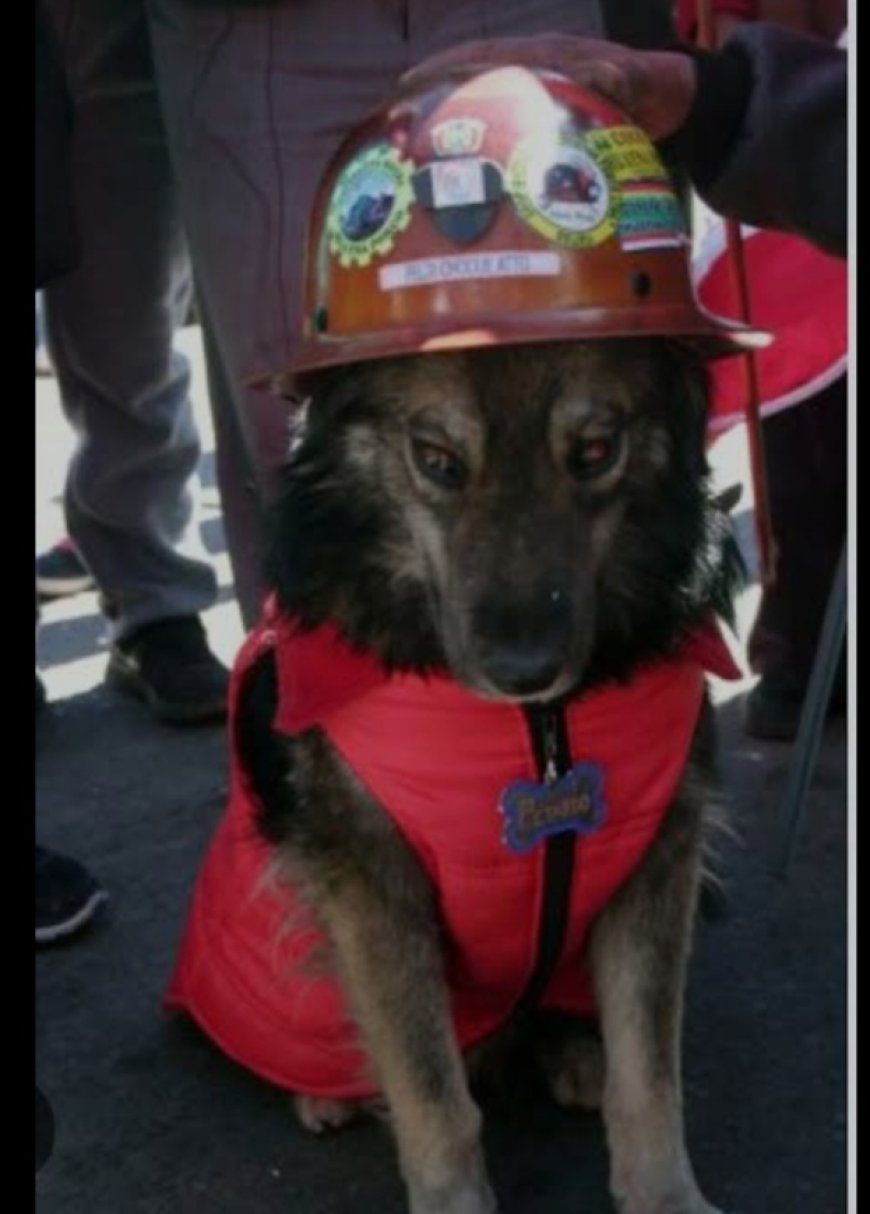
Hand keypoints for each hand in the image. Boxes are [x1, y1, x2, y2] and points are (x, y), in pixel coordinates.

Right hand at [401, 34, 697, 141]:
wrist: (670, 102)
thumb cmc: (653, 88)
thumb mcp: (641, 79)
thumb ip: (622, 74)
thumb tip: (601, 72)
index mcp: (546, 57)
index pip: (485, 57)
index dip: (446, 70)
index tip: (411, 85)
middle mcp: (531, 74)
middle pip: (469, 82)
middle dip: (429, 101)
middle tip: (394, 130)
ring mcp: (532, 100)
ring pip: (477, 108)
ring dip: (443, 126)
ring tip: (406, 153)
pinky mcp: (537, 125)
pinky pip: (496, 132)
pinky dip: (470, 148)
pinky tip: (450, 176)